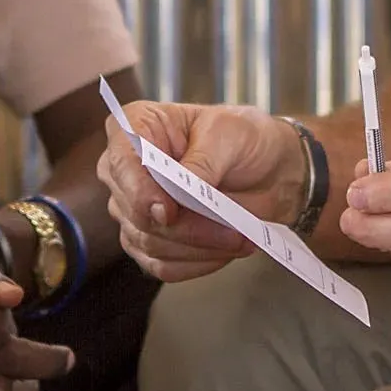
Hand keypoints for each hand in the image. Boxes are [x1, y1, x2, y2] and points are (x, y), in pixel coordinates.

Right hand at [96, 100, 303, 281]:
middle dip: (186, 227)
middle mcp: (127, 168)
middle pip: (136, 212)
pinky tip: (224, 248)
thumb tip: (178, 193)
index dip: (140, 192)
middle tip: (231, 228)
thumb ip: (202, 163)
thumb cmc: (244, 139)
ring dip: (200, 247)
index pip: (122, 162)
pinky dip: (198, 262)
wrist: (269, 170)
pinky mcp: (149, 240)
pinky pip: (163, 265)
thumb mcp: (229, 135)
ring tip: (238, 236)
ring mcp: (133, 207)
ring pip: (151, 243)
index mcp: (137, 125)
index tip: (169, 211)